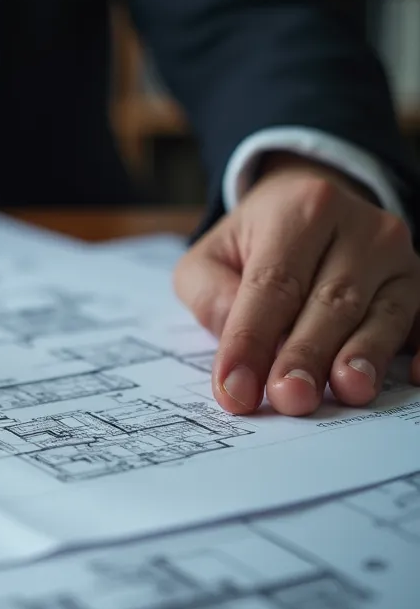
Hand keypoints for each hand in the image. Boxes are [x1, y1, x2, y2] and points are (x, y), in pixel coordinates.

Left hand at [173, 155, 419, 415]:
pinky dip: (418, 350)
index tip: (236, 389)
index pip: (273, 283)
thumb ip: (210, 295)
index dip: (252, 339)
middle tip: (289, 397)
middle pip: (331, 300)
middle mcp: (358, 228)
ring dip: (363, 356)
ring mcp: (398, 258)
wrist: (307, 211)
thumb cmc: (252, 245)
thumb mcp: (210, 258)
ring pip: (382, 313)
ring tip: (347, 391)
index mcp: (299, 211)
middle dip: (307, 354)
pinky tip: (411, 377)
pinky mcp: (419, 284)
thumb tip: (236, 339)